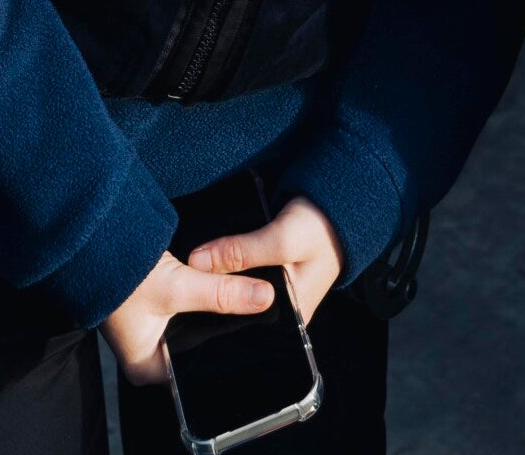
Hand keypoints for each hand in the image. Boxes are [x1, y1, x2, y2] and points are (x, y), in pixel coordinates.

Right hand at [101, 247, 271, 386]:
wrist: (96, 239)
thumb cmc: (120, 274)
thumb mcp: (177, 286)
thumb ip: (221, 294)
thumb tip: (264, 298)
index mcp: (149, 368)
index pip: (199, 371)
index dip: (228, 352)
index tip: (260, 336)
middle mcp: (151, 356)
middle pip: (201, 347)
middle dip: (223, 329)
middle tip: (257, 313)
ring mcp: (154, 332)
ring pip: (197, 326)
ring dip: (214, 310)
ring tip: (245, 299)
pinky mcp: (157, 309)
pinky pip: (190, 309)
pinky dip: (203, 297)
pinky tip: (223, 286)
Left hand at [185, 195, 344, 324]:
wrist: (336, 202)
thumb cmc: (319, 227)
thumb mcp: (282, 239)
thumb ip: (243, 252)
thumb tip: (199, 262)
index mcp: (291, 317)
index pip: (246, 323)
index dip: (217, 309)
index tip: (189, 293)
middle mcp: (282, 309)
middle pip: (238, 306)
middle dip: (215, 292)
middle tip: (189, 278)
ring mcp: (274, 291)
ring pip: (236, 289)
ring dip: (218, 277)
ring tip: (194, 270)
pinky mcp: (267, 273)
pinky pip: (240, 274)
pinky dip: (227, 265)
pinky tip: (211, 258)